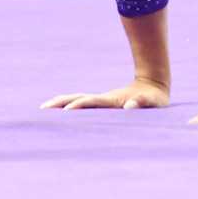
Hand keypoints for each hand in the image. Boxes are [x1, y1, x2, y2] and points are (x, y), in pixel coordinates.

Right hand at [42, 80, 170, 111]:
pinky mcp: (102, 105)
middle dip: (61, 103)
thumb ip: (142, 102)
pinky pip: (82, 105)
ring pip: (77, 100)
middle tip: (43, 109)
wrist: (152, 85)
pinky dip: (68, 107)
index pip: (92, 102)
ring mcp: (101, 101)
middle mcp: (103, 100)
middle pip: (77, 98)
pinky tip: (60, 113)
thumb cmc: (154, 98)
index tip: (66, 111)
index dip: (80, 106)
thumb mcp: (152, 102)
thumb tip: (129, 107)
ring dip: (61, 104)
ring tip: (44, 110)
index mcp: (112, 100)